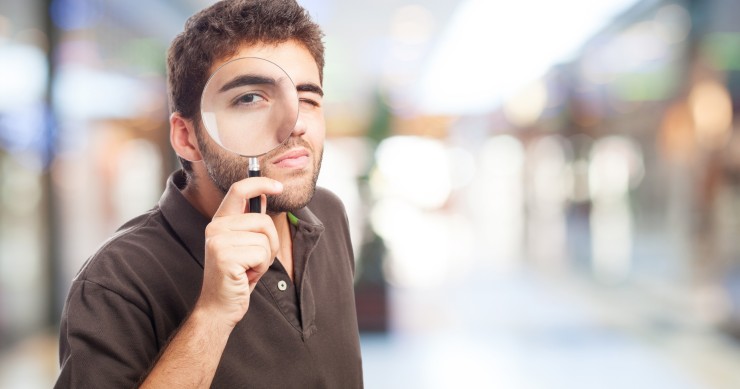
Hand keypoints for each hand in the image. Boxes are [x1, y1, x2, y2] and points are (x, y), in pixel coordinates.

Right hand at [195, 177, 283, 328]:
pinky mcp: (225, 256)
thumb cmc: (236, 276)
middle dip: (270, 244)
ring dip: (265, 258)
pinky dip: (261, 268)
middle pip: (263, 221)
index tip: (279, 186)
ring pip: (265, 239)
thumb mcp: (245, 244)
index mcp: (220, 221)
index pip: (238, 190)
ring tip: (249, 269)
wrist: (219, 307)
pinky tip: (246, 276)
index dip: (260, 183)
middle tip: (255, 261)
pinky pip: (262, 254)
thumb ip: (251, 222)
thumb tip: (264, 196)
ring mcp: (218, 241)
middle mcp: (215, 227)